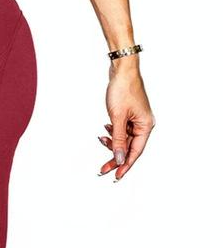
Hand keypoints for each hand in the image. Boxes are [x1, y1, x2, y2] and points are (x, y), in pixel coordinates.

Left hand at [98, 55, 155, 180]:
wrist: (121, 70)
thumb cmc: (123, 90)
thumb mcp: (117, 118)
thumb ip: (118, 140)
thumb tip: (119, 158)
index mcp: (145, 126)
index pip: (135, 152)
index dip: (125, 165)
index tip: (115, 176)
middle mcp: (144, 124)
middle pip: (129, 148)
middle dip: (115, 157)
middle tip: (102, 169)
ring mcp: (136, 120)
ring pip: (124, 140)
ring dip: (112, 143)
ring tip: (102, 139)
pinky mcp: (129, 115)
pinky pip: (121, 131)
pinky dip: (113, 133)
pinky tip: (106, 129)